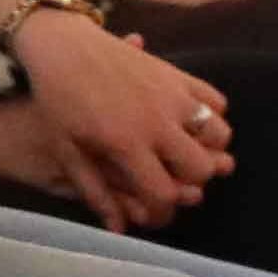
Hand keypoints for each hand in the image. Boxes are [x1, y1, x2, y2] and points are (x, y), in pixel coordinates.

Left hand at [13, 11, 236, 231]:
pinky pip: (216, 100)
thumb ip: (96, 192)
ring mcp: (172, 94)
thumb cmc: (58, 101)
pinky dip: (212, 116)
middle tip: (174, 180)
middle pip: (201, 169)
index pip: (162, 194)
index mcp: (126, 144)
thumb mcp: (68, 152)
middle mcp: (157, 121)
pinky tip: (193, 122)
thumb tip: (120, 230)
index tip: (155, 212)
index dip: (162, 214)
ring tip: (188, 151)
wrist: (63, 46)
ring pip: (219, 134)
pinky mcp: (178, 73)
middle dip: (191, 182)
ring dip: (208, 149)